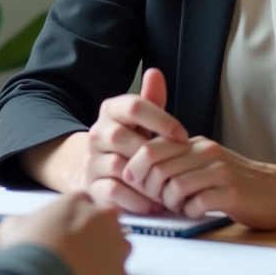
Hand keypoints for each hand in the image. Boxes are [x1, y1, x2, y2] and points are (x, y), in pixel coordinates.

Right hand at [0, 192, 129, 274]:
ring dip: (104, 255)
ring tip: (81, 268)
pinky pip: (117, 270)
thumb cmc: (28, 252)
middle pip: (105, 221)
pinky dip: (106, 274)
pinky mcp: (122, 270)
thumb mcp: (11, 231)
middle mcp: (103, 217)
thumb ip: (12, 229)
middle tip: (75, 251)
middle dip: (94, 234)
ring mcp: (117, 245)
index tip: (63, 233)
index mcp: (78, 201)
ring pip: (116, 247)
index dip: (72, 219)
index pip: (82, 202)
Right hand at [79, 68, 187, 212]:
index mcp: (111, 110)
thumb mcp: (141, 120)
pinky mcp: (92, 185)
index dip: (162, 120)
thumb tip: (155, 72)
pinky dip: (136, 199)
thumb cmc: (130, 142)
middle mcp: (98, 132)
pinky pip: (113, 191)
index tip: (184, 136)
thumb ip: (151, 99)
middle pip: (123, 136)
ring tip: (170, 187)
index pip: (134, 106)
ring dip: (147, 178)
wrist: (98, 169)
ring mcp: (92, 160)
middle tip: (177, 166)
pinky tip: (153, 202)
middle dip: (153, 153)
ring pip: (119, 166)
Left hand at [122, 138, 275, 229]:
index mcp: (196, 143)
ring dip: (170, 203)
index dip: (137, 169)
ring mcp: (219, 171)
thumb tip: (140, 169)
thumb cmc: (239, 180)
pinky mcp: (231, 192)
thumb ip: (179, 160)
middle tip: (158, 201)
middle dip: (150, 190)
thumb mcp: (207, 161)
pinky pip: (196, 204)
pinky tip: (198, 212)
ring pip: (174, 186)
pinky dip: (190, 213)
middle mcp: (206, 152)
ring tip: (180, 207)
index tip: (139, 185)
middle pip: (157, 167)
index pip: (151, 148)